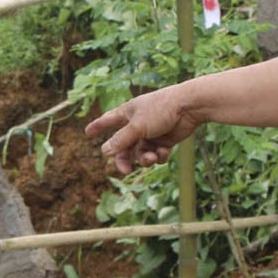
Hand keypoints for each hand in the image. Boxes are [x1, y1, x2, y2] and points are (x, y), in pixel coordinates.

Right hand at [84, 88, 199, 173]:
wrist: (189, 107)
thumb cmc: (161, 110)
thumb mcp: (137, 127)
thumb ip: (121, 140)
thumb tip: (104, 151)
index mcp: (127, 113)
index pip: (108, 120)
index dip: (98, 126)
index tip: (87, 132)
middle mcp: (138, 123)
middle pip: (124, 146)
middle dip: (125, 159)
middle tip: (125, 171)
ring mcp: (151, 133)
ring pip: (141, 153)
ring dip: (145, 159)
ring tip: (152, 158)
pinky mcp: (165, 140)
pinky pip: (156, 154)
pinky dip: (159, 155)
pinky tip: (164, 151)